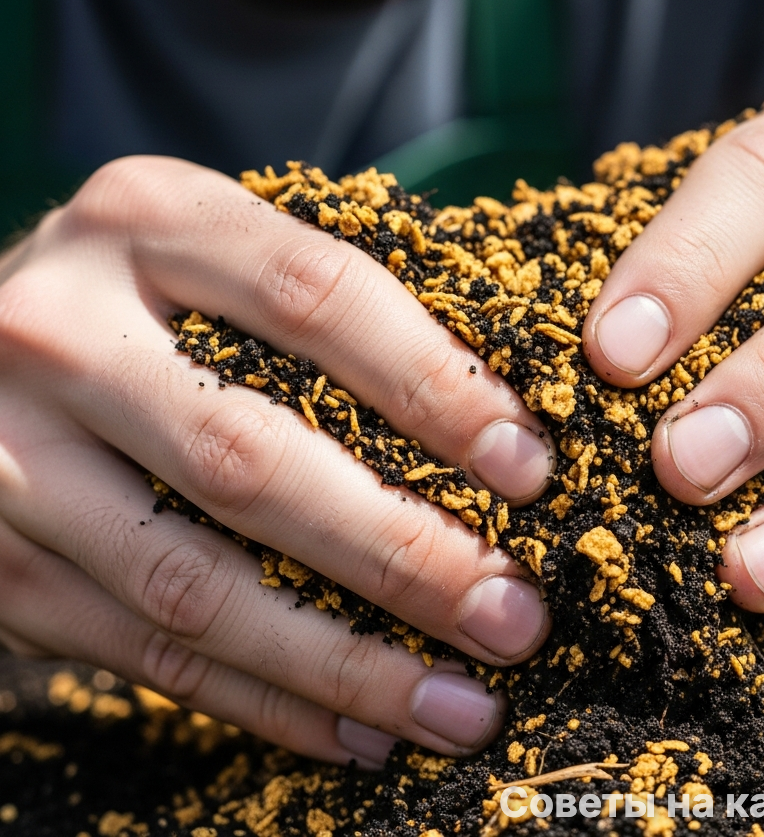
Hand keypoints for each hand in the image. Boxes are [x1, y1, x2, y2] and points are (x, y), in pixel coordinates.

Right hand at [0, 156, 553, 764]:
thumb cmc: (147, 291)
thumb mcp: (219, 253)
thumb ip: (327, 305)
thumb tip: (501, 422)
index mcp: (147, 219)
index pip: (317, 295)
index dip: (434, 386)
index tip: (529, 468)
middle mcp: (59, 327)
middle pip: (252, 458)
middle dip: (402, 553)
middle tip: (514, 615)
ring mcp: (10, 454)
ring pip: (195, 585)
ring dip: (346, 659)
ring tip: (463, 703)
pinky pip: (148, 651)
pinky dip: (268, 700)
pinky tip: (362, 727)